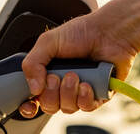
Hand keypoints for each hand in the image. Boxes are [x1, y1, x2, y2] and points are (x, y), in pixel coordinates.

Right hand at [18, 13, 137, 117]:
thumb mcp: (48, 42)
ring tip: (75, 75)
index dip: (29, 105)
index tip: (30, 103)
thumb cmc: (82, 32)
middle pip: (49, 106)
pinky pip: (86, 107)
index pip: (34, 98)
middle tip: (56, 77)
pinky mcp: (98, 95)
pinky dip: (84, 98)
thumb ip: (32, 63)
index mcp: (48, 73)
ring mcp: (80, 91)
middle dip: (51, 94)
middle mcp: (63, 85)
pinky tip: (87, 84)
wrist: (110, 32)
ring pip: (67, 108)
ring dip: (68, 93)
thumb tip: (33, 88)